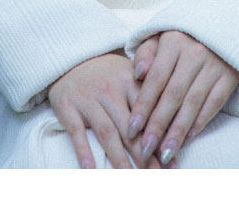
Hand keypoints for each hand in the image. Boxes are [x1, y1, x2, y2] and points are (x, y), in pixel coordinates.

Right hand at [48, 52, 162, 168]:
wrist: (69, 58)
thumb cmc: (105, 72)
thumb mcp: (127, 73)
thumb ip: (148, 94)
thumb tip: (171, 124)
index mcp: (128, 80)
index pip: (147, 113)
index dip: (160, 139)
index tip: (171, 162)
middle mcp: (109, 89)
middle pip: (129, 128)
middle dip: (144, 156)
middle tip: (155, 177)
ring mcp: (88, 98)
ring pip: (107, 133)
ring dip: (119, 159)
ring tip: (130, 179)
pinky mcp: (67, 106)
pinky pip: (76, 132)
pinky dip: (84, 151)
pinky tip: (91, 169)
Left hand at [127, 31, 238, 165]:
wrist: (224, 22)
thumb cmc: (184, 33)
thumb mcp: (161, 34)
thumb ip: (146, 53)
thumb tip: (137, 74)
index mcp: (173, 41)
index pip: (155, 79)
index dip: (143, 105)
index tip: (131, 128)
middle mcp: (194, 53)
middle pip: (173, 95)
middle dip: (157, 125)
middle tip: (145, 149)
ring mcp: (214, 65)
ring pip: (193, 103)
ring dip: (178, 131)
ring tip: (164, 153)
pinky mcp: (229, 76)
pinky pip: (214, 103)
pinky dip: (200, 122)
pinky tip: (188, 138)